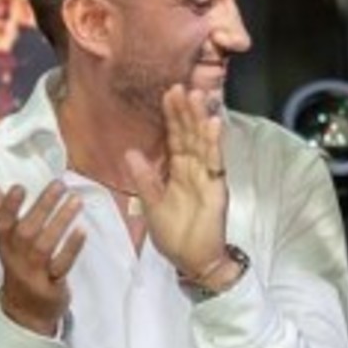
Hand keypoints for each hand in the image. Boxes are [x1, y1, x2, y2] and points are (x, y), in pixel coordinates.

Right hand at [0, 175, 85, 335]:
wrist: (24, 310)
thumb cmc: (17, 262)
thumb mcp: (4, 236)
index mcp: (5, 241)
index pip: (2, 222)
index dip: (9, 205)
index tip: (19, 186)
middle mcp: (16, 256)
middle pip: (26, 231)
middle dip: (42, 207)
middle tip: (60, 184)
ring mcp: (33, 272)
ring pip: (44, 246)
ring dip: (60, 222)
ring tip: (76, 201)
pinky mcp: (50, 285)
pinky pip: (61, 266)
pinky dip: (71, 249)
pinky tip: (82, 231)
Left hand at [126, 84, 229, 279]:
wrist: (193, 261)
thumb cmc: (175, 235)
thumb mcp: (151, 205)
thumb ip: (144, 178)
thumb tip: (131, 152)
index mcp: (179, 172)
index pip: (175, 138)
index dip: (172, 117)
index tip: (167, 93)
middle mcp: (195, 170)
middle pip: (189, 135)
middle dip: (184, 111)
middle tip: (179, 86)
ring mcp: (207, 177)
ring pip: (203, 143)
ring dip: (199, 119)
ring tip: (195, 96)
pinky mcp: (217, 188)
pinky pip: (215, 162)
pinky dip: (214, 143)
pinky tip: (212, 123)